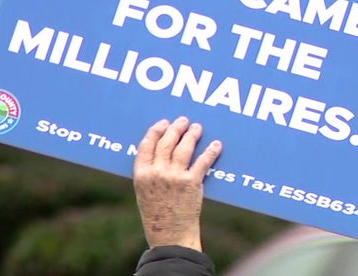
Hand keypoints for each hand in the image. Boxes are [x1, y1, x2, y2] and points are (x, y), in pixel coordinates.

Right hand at [133, 116, 222, 250]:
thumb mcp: (144, 192)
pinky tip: (215, 145)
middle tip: (183, 121)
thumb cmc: (157, 215)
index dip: (156, 130)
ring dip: (192, 134)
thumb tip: (161, 150)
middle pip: (167, 142)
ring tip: (197, 128)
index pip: (147, 144)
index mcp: (141, 174)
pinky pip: (202, 161)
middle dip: (176, 128)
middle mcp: (157, 173)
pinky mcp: (192, 183)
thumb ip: (149, 171)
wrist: (170, 236)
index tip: (164, 123)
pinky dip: (210, 151)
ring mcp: (174, 177)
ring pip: (184, 147)